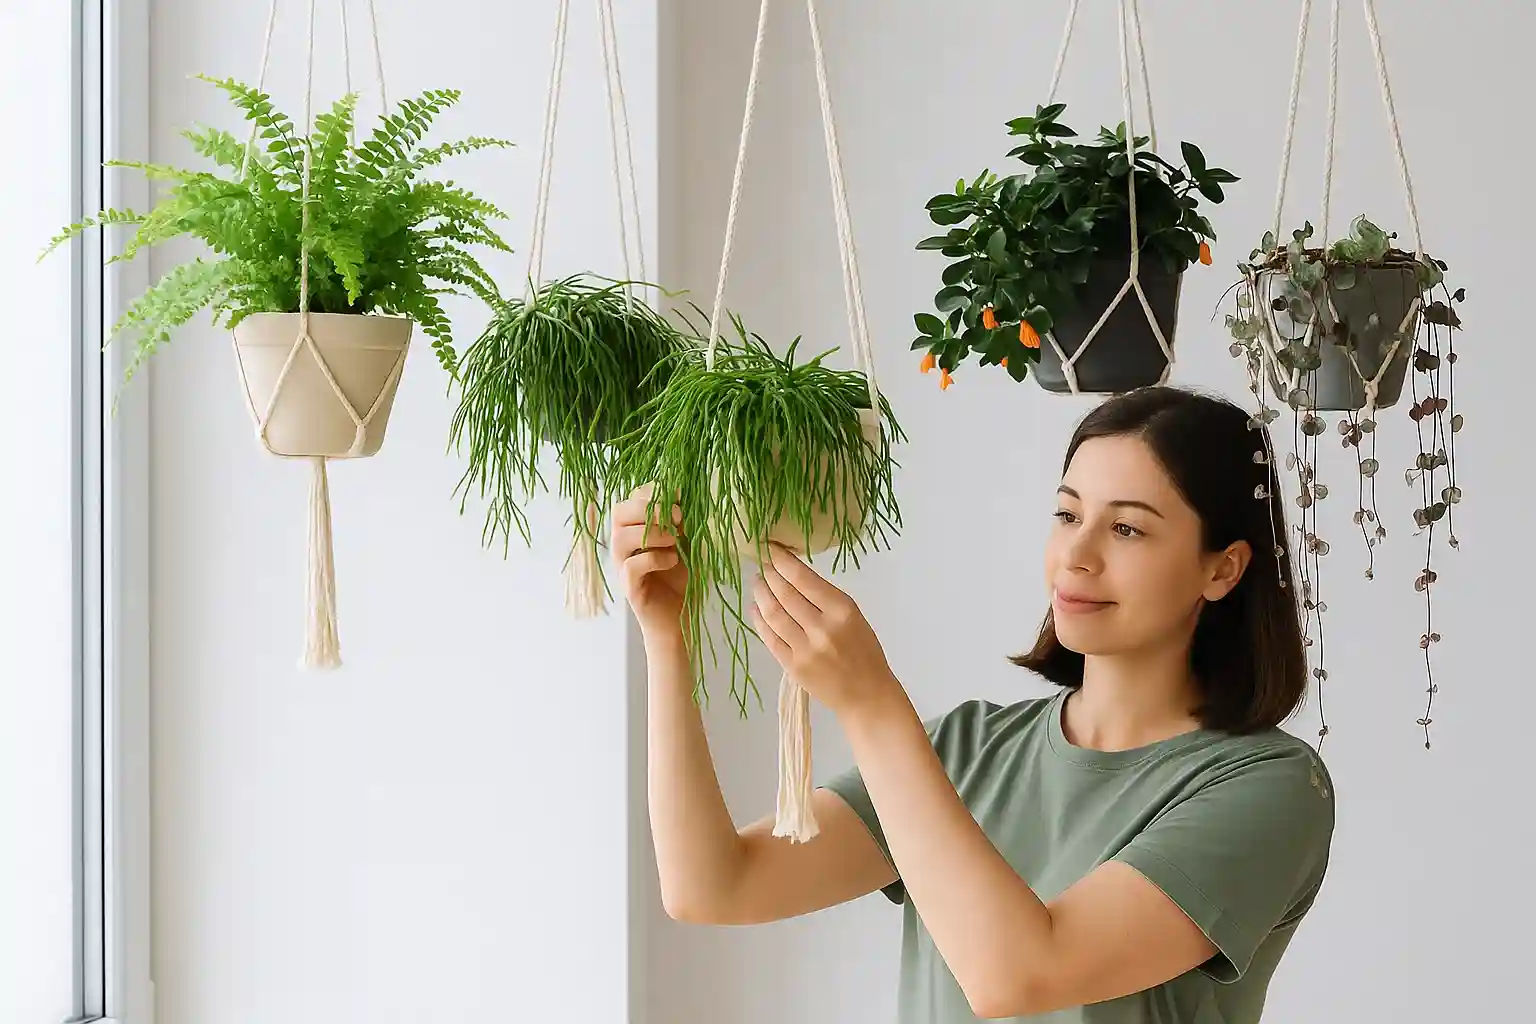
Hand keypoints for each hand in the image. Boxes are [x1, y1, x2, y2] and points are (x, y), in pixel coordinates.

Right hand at [611, 483, 687, 639]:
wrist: (681, 617)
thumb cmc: (681, 578)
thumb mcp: (685, 542)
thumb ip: (680, 520)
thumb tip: (682, 493)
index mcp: (635, 530)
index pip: (631, 499)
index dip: (651, 492)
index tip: (678, 495)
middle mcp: (624, 546)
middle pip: (619, 513)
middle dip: (649, 508)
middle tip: (678, 517)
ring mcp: (623, 566)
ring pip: (621, 537)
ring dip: (651, 533)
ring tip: (675, 541)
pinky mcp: (629, 587)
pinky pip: (630, 566)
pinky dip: (653, 559)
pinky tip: (672, 560)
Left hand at [749, 544, 899, 717]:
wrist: (867, 696)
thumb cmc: (865, 652)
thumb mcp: (854, 617)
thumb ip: (825, 598)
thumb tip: (791, 575)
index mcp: (842, 610)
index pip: (803, 578)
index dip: (782, 561)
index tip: (771, 548)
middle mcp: (822, 628)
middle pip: (784, 594)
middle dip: (769, 574)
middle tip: (761, 564)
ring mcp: (805, 649)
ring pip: (773, 614)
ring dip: (760, 594)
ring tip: (757, 583)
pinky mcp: (792, 667)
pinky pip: (770, 638)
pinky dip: (759, 621)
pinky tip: (755, 609)